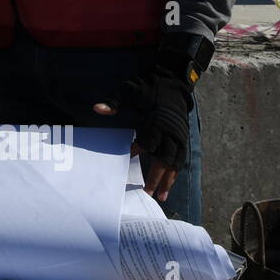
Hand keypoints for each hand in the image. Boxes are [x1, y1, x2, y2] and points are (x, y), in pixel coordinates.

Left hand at [93, 50, 193, 201]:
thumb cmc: (149, 88)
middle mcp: (171, 131)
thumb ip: (115, 101)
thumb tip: (97, 108)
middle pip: (164, 158)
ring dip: (168, 180)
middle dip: (156, 177)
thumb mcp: (129, 90)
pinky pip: (180, 159)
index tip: (129, 157)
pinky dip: (175, 173)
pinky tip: (169, 185)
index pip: (148, 139)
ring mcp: (179, 136)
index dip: (139, 149)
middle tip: (147, 192)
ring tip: (161, 197)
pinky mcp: (183, 139)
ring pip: (174, 162)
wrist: (173, 82)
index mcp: (157, 119)